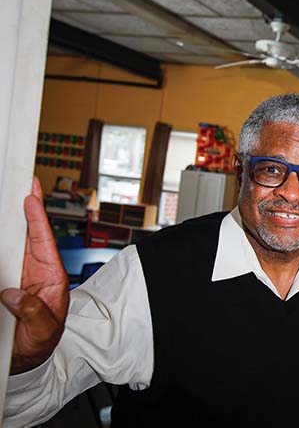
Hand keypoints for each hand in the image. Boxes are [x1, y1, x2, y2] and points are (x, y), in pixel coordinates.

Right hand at [0, 177, 67, 373]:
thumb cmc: (41, 342)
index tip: (31, 196)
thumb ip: (34, 313)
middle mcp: (35, 271)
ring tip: (5, 200)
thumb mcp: (44, 331)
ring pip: (10, 244)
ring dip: (6, 225)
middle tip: (23, 182)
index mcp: (51, 277)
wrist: (27, 358)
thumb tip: (13, 293)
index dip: (38, 218)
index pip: (44, 242)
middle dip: (25, 209)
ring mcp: (18, 274)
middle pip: (28, 234)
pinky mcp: (4, 282)